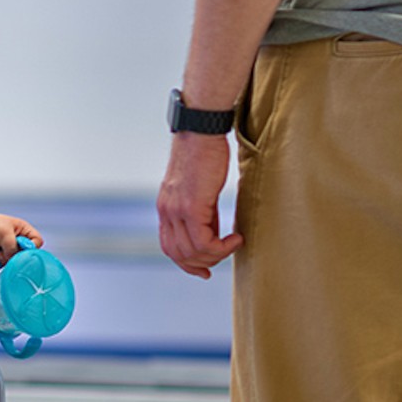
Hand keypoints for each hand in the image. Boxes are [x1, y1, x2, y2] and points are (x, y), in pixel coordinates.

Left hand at [0, 214, 41, 262]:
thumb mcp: (3, 231)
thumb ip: (11, 244)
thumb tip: (12, 257)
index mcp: (26, 231)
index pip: (37, 242)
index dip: (31, 246)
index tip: (20, 246)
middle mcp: (23, 242)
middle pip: (29, 254)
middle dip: (18, 255)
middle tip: (7, 252)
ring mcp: (15, 251)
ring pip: (19, 262)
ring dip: (9, 260)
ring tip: (0, 254)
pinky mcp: (7, 258)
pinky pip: (10, 266)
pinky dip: (4, 264)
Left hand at [157, 132, 242, 278]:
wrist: (201, 131)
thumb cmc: (204, 154)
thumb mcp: (199, 188)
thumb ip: (202, 210)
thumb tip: (213, 230)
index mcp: (166, 208)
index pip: (168, 246)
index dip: (186, 262)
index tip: (204, 269)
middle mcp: (166, 211)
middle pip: (178, 254)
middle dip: (201, 264)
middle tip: (223, 258)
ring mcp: (176, 210)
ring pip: (191, 251)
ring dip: (215, 256)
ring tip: (233, 244)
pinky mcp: (191, 206)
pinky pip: (203, 241)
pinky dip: (220, 248)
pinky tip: (235, 238)